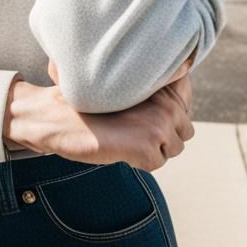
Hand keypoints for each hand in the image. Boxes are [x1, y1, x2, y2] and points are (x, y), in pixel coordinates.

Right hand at [14, 57, 192, 171]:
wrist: (61, 117)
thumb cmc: (89, 103)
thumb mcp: (124, 87)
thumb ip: (152, 92)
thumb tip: (177, 110)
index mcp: (160, 83)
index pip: (185, 100)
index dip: (169, 112)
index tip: (148, 113)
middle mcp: (166, 103)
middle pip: (185, 129)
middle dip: (164, 133)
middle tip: (134, 127)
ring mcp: (160, 126)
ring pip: (173, 148)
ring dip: (153, 147)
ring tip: (127, 136)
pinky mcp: (149, 148)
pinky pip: (157, 162)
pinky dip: (141, 160)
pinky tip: (121, 146)